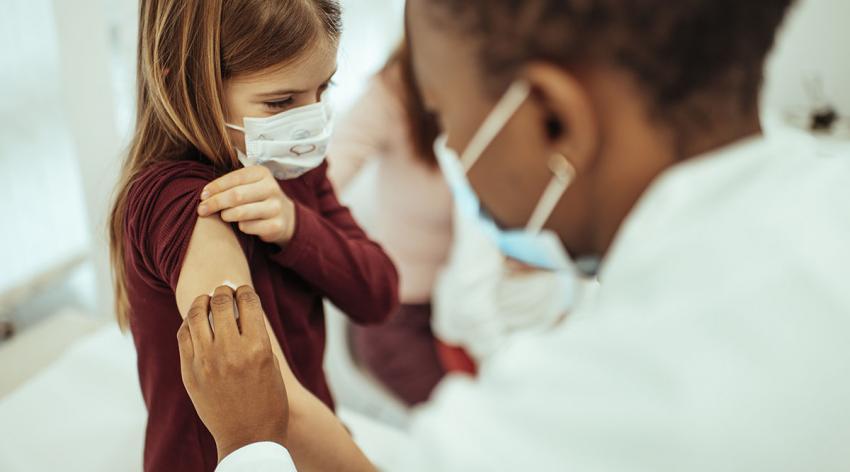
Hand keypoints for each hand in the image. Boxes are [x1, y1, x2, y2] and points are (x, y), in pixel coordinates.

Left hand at [177, 285, 288, 461]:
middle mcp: (230, 351)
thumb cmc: (268, 401)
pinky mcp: (189, 372)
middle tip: (224, 291)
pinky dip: (189, 323)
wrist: (248, 437)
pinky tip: (195, 322)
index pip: (247, 301)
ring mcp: (206, 361)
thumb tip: (241, 309)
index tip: (243, 290)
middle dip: (223, 291)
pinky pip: (183, 335)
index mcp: (257, 347)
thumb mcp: (272, 364)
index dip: (245, 290)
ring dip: (202, 302)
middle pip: (220, 302)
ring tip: (206, 301)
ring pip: (196, 315)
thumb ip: (256, 336)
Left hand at [198, 166, 296, 246]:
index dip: (215, 187)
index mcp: (262, 173)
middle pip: (236, 195)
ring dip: (226, 215)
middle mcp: (271, 188)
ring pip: (241, 212)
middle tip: (202, 209)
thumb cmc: (257, 198)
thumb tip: (204, 195)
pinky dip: (239, 227)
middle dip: (215, 203)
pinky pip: (248, 227)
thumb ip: (229, 185)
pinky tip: (241, 224)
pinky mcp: (276, 225)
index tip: (202, 196)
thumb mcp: (248, 185)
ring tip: (223, 216)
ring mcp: (275, 207)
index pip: (234, 178)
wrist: (285, 217)